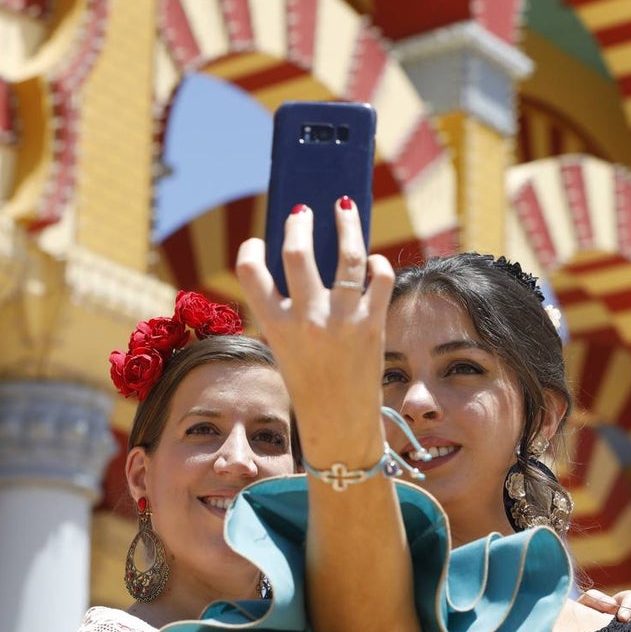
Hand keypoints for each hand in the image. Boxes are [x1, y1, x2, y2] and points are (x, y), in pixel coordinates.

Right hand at [235, 199, 392, 463]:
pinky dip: (377, 264)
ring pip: (347, 256)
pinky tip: (372, 260)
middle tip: (302, 210)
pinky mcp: (373, 325)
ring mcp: (342, 321)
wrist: (340, 424)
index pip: (252, 273)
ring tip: (344, 207)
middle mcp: (307, 320)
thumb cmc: (310, 384)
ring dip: (346, 225)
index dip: (251, 251)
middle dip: (299, 223)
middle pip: (297, 252)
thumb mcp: (285, 347)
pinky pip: (380, 278)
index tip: (257, 241)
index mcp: (275, 326)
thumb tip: (307, 258)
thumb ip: (289, 309)